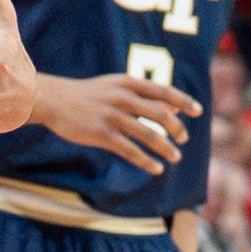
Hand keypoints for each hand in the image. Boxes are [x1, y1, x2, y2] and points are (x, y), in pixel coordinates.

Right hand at [32, 73, 203, 173]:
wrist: (53, 100)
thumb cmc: (87, 94)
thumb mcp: (114, 85)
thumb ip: (141, 93)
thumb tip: (172, 105)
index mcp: (127, 83)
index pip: (163, 91)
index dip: (183, 101)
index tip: (197, 111)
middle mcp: (122, 98)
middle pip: (160, 113)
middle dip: (176, 128)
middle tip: (183, 139)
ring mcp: (112, 116)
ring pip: (148, 134)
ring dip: (166, 148)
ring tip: (176, 157)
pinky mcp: (102, 134)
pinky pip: (130, 150)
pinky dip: (146, 161)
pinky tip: (156, 168)